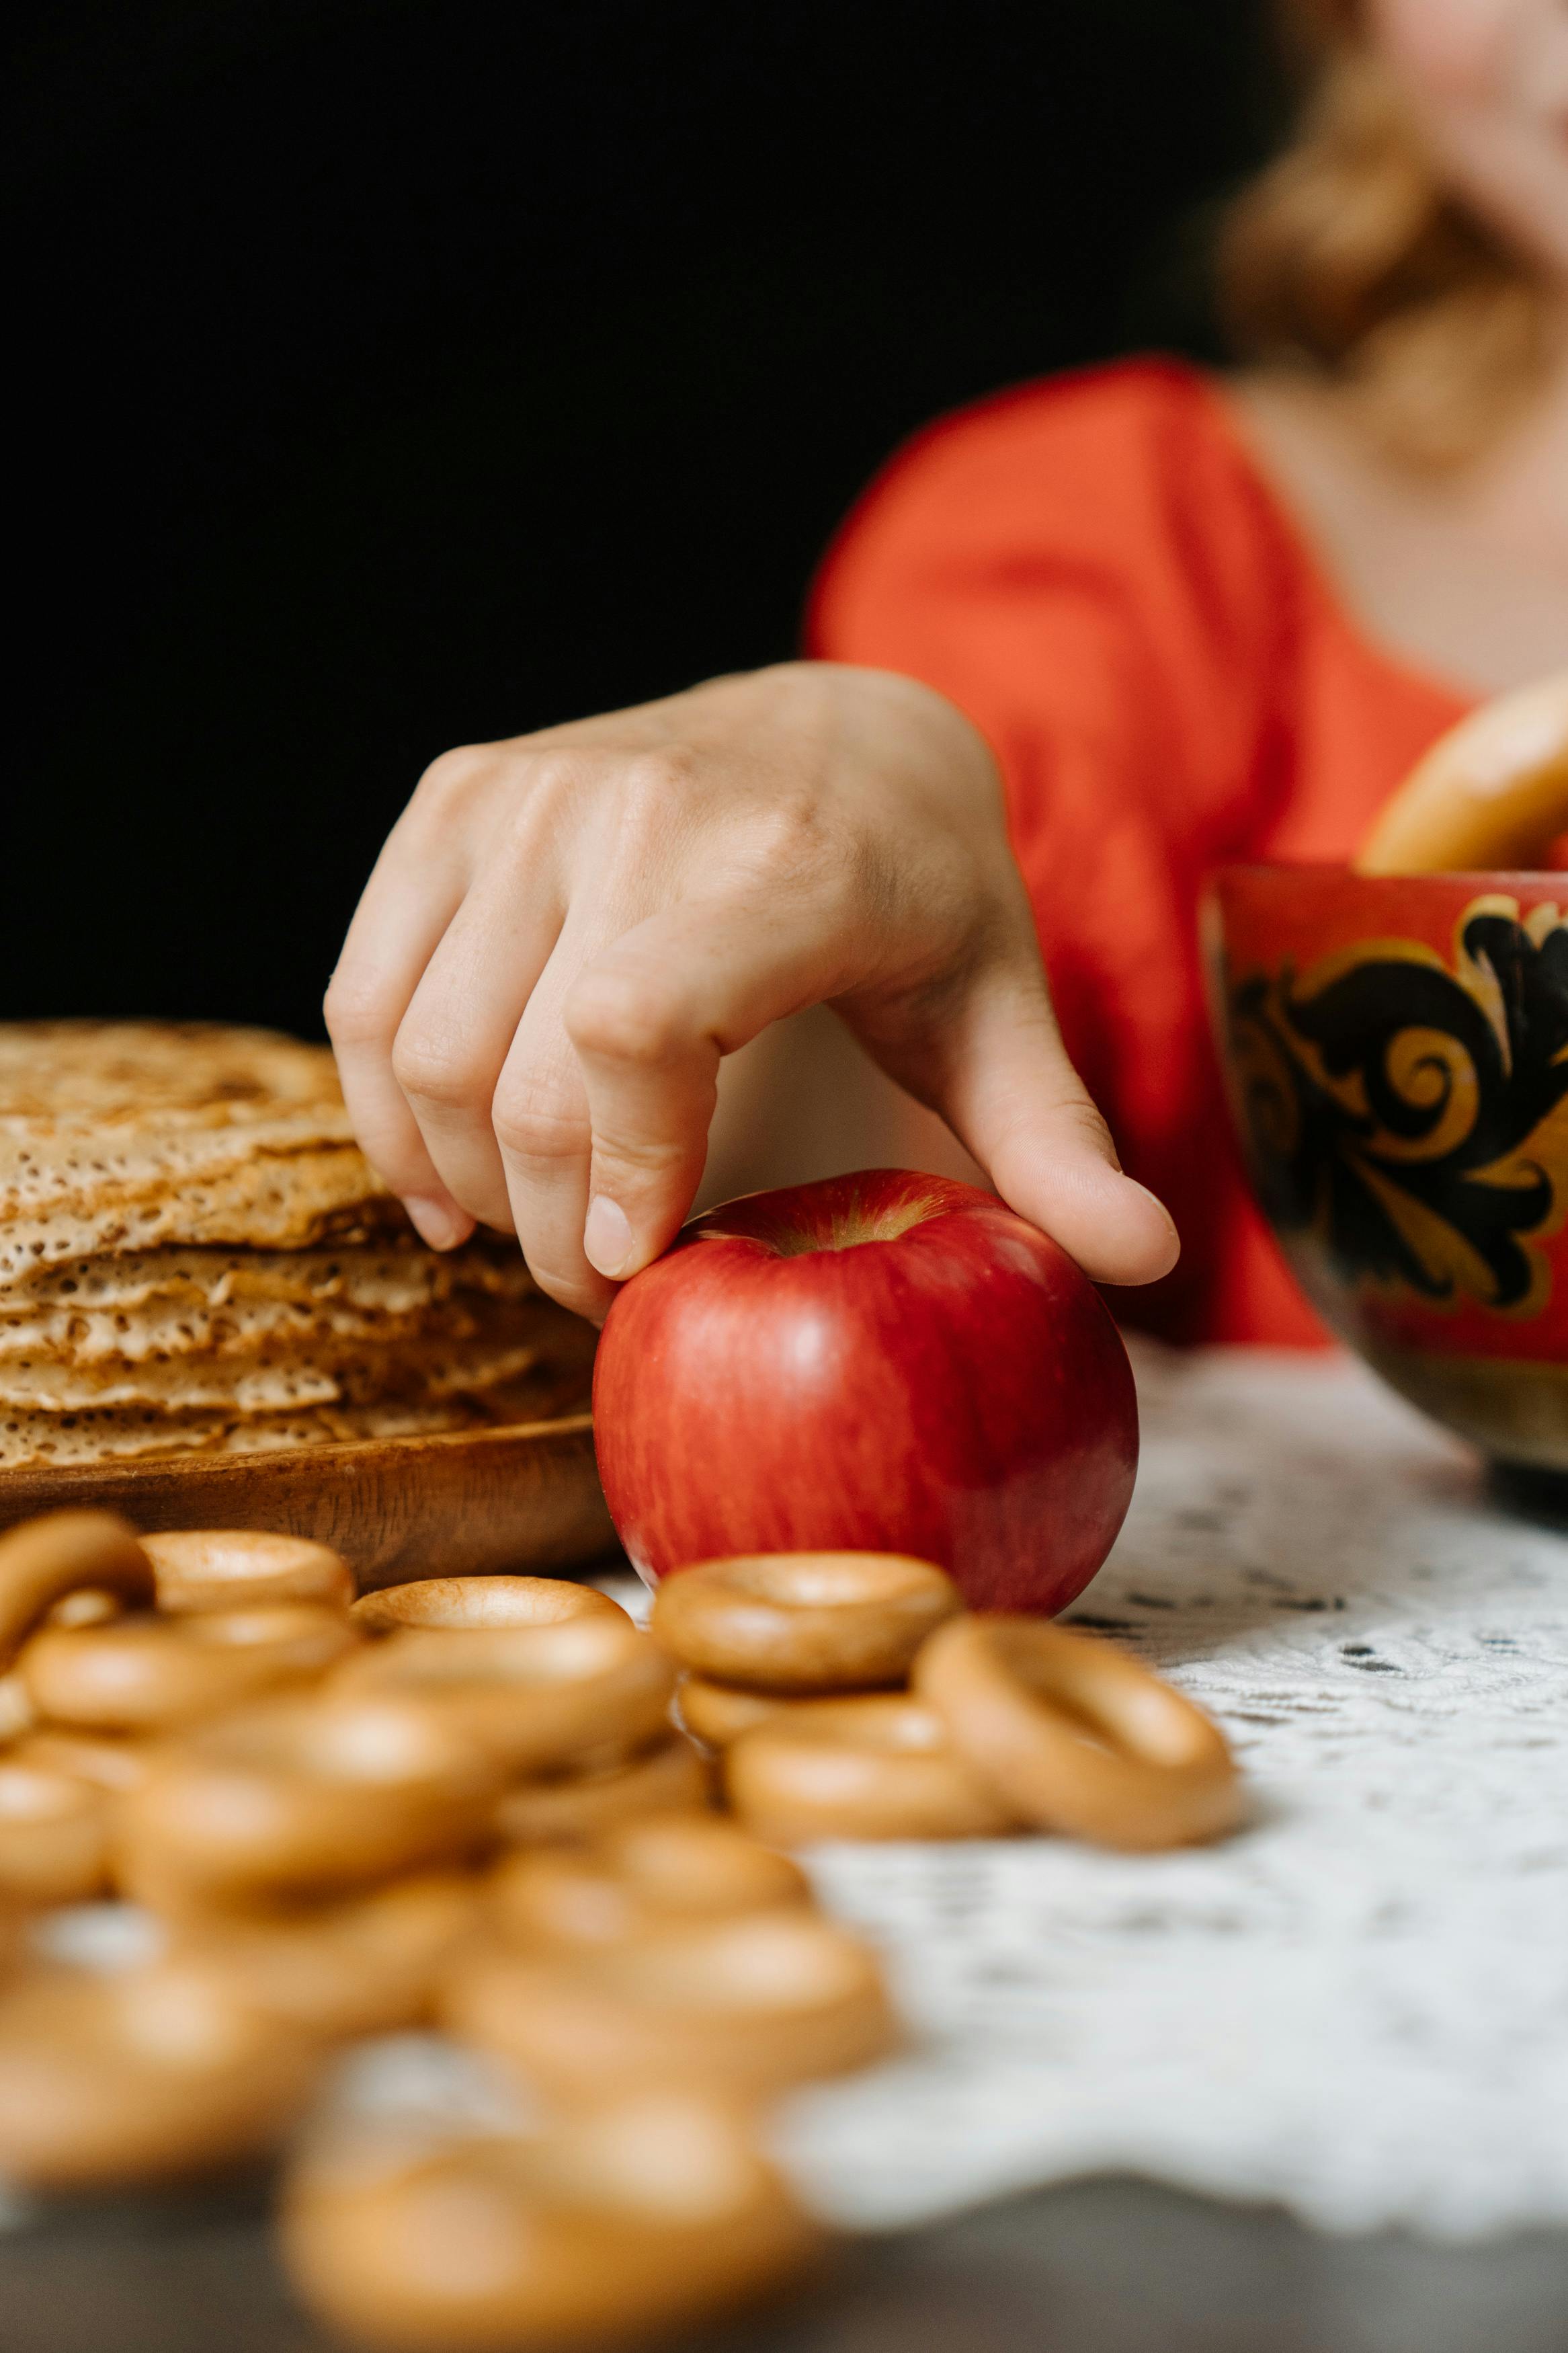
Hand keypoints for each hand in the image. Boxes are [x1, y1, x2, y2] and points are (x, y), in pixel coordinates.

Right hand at [325, 662, 1177, 1318]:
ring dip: (469, 1184)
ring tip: (544, 1232)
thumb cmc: (921, 895)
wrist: (837, 728)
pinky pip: (364, 995)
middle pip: (518, 1081)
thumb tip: (1146, 1267)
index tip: (649, 1263)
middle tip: (616, 1288)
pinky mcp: (456, 798)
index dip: (618, 1171)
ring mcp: (530, 794)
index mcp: (786, 861)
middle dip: (555, 1229)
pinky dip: (388, 1111)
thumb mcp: (1001, 1013)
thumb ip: (1055, 1145)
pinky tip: (451, 1176)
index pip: (635, 1025)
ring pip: (422, 1051)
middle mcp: (640, 804)